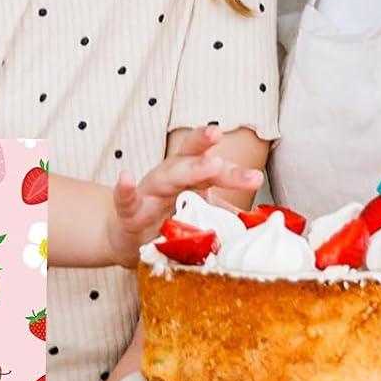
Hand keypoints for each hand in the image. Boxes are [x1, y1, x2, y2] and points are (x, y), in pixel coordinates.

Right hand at [105, 124, 261, 264]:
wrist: (129, 235)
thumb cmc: (166, 217)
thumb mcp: (196, 212)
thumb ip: (220, 211)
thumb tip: (253, 221)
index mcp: (192, 177)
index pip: (215, 169)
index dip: (234, 172)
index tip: (256, 177)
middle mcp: (172, 177)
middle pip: (191, 160)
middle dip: (207, 150)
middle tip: (223, 144)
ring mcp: (150, 192)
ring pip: (167, 175)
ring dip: (187, 168)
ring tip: (208, 163)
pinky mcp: (129, 211)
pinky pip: (126, 199)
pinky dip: (125, 189)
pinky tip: (125, 177)